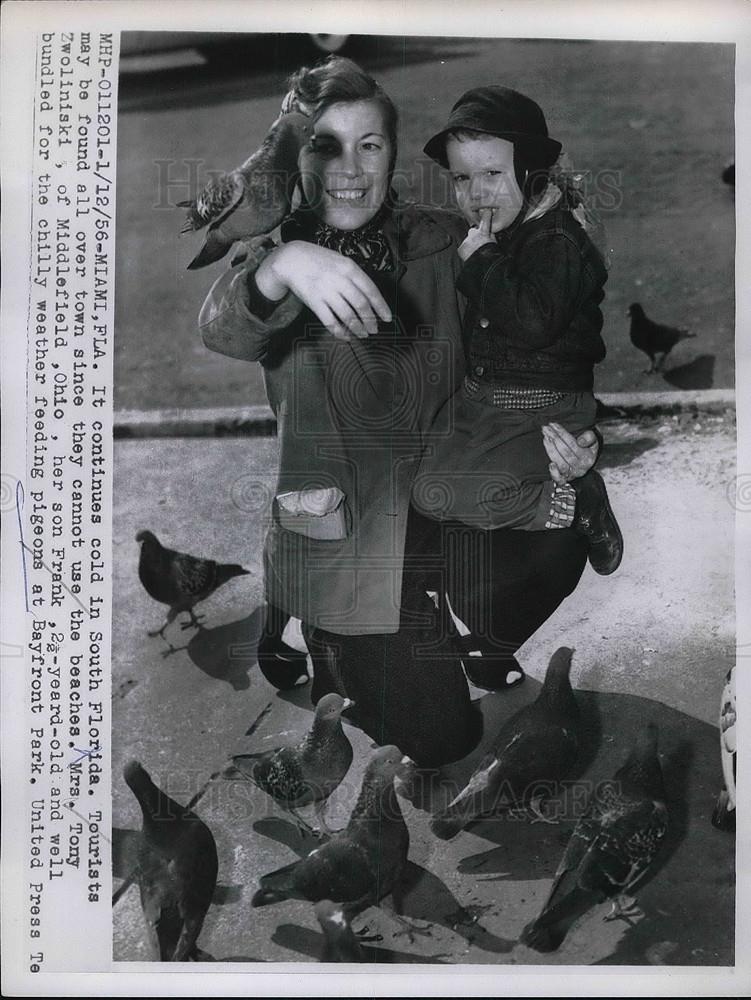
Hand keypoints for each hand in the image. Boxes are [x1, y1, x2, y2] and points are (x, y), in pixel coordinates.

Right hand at [255, 241, 391, 339]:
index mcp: (349, 268)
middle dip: (370, 320)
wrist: (292, 259)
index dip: (381, 306)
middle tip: (375, 330)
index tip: (387, 318)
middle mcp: (339, 279)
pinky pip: (330, 321)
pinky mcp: (314, 302)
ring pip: (347, 315)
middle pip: (361, 305)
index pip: (371, 290)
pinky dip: (339, 332)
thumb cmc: (319, 260)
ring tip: (363, 334)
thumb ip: (354, 276)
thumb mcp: (341, 261)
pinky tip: (345, 337)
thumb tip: (370, 297)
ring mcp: (326, 291)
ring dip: (358, 328)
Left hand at [458, 209, 495, 261]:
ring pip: (468, 240)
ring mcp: (466, 240)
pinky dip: (465, 251)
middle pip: (473, 231)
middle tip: (479, 244)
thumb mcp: (494, 242)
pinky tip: (470, 256)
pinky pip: (463, 248)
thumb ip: (491, 235)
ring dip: (470, 245)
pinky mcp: (461, 248)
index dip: (486, 214)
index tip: (487, 210)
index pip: (485, 219)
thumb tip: (490, 232)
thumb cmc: (490, 254)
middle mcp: (474, 234)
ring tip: (475, 252)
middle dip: (475, 236)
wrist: (482, 263)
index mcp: (483, 232)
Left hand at [542, 423, 599, 483]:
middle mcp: (581, 467)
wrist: (585, 462)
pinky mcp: (564, 480)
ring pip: (561, 463)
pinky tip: (550, 464)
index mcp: (588, 457)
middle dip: (554, 438)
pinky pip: (559, 479)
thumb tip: (581, 441)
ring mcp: (572, 474)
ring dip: (551, 450)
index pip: (573, 444)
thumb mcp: (593, 440)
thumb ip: (589, 437)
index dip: (562, 433)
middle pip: (565, 452)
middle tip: (545, 429)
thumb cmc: (586, 448)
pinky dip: (554, 472)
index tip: (553, 425)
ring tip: (545, 438)